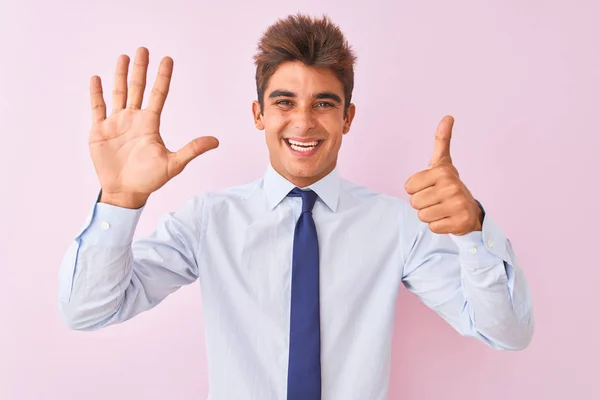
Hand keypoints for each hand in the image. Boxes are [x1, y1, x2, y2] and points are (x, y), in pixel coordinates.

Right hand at [88, 47, 218, 207]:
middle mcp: (134, 119)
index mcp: (150, 124)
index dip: (162, 77)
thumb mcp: (173, 164)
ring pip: (119, 93)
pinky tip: (97, 78)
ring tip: (123, 57)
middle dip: (140, 69)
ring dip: (120, 76)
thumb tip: (215, 141)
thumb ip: (192, 150)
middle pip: (137, 88)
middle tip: (143, 49)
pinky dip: (96, 94)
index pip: (158, 95)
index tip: (167, 59)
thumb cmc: (149, 179)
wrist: (126, 192)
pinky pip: (98, 108)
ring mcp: (116, 123)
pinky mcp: (99, 131)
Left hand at [404, 115, 481, 234]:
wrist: (469, 210)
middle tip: (437, 200)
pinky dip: (438, 226)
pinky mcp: (460, 222)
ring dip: (429, 215)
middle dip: (422, 203)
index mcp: (443, 171)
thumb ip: (441, 140)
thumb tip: (448, 116)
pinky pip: (433, 227)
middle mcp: (452, 186)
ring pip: (422, 216)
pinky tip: (448, 219)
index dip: (416, 189)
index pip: (408, 187)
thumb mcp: (442, 163)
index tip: (431, 187)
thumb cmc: (448, 185)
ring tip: (442, 209)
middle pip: (414, 202)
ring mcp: (457, 205)